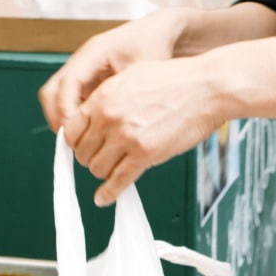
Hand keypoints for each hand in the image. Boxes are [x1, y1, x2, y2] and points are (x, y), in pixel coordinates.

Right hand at [38, 9, 189, 132]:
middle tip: (71, 141)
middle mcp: (81, 60)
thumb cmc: (154, 46)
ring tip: (81, 140)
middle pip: (52, 90)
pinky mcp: (86, 80)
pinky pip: (70, 100)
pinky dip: (74, 117)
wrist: (158, 31)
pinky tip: (90, 132)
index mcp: (93, 52)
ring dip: (63, 119)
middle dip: (57, 117)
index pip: (68, 81)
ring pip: (56, 97)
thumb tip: (106, 126)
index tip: (72, 130)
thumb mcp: (143, 70)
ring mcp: (81, 70)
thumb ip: (124, 94)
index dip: (66, 108)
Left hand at [67, 54, 226, 206]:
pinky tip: (105, 198)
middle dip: (89, 157)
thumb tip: (92, 114)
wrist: (206, 87)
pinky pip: (118, 181)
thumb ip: (107, 97)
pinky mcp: (145, 154)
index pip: (70, 129)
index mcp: (103, 97)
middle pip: (82, 151)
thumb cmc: (174, 80)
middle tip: (101, 158)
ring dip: (103, 173)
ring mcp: (127, 137)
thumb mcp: (130, 77)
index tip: (83, 146)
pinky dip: (109, 194)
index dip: (76, 141)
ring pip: (97, 168)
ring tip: (112, 171)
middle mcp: (109, 117)